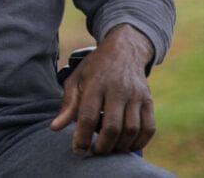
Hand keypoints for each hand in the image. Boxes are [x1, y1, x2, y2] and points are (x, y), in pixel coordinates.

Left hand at [50, 24, 156, 154]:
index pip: (88, 115)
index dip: (82, 137)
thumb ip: (67, 104)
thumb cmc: (95, 68)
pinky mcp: (148, 100)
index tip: (78, 151)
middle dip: (103, 146)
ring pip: (131, 129)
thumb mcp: (76, 79)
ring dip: (120, 146)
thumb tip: (54, 128)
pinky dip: (140, 142)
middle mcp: (117, 89)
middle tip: (95, 153)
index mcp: (95, 83)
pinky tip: (127, 146)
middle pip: (112, 126)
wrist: (124, 50)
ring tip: (109, 150)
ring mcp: (136, 95)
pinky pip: (149, 127)